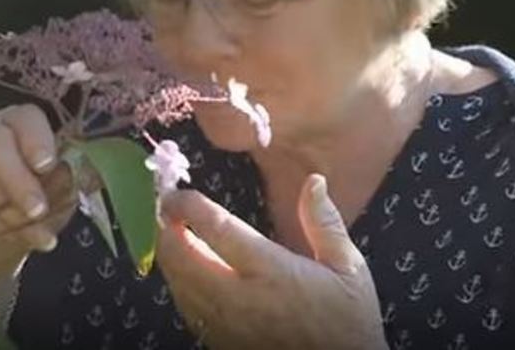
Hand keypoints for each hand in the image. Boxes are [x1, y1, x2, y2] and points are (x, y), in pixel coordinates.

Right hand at [0, 103, 75, 284]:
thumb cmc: (34, 203)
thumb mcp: (57, 192)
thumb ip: (63, 182)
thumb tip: (73, 178)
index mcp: (23, 124)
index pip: (27, 119)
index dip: (37, 140)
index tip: (47, 166)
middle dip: (18, 180)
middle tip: (37, 210)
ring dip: (9, 212)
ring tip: (35, 236)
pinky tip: (12, 239)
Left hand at [156, 174, 387, 349]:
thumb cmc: (349, 320)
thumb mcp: (349, 269)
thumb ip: (325, 223)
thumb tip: (313, 181)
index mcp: (273, 271)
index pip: (218, 230)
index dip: (189, 207)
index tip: (178, 192)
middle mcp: (241, 298)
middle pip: (182, 258)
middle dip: (165, 229)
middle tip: (167, 207)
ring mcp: (226, 324)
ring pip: (177, 284)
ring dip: (168, 255)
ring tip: (171, 231)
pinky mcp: (219, 342)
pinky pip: (185, 307)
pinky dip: (177, 282)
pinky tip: (185, 267)